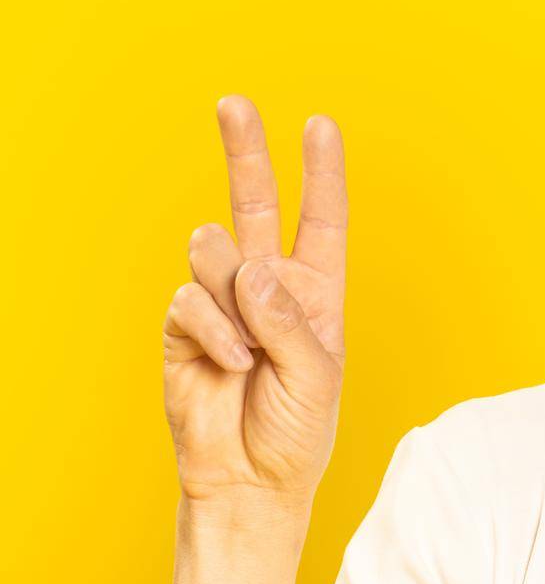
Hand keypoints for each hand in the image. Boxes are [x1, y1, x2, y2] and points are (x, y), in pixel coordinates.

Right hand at [161, 96, 346, 504]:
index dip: (321, 173)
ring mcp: (223, 301)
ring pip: (216, 253)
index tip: (320, 125)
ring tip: (252, 353)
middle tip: (234, 103)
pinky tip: (230, 365)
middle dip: (244, 151)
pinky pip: (191, 299)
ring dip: (235, 298)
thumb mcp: (316, 375)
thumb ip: (289, 320)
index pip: (321, 220)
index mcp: (315, 291)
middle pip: (256, 204)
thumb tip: (253, 267)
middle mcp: (269, 286)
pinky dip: (214, 332)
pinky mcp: (184, 325)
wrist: (249, 480)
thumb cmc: (296, 430)